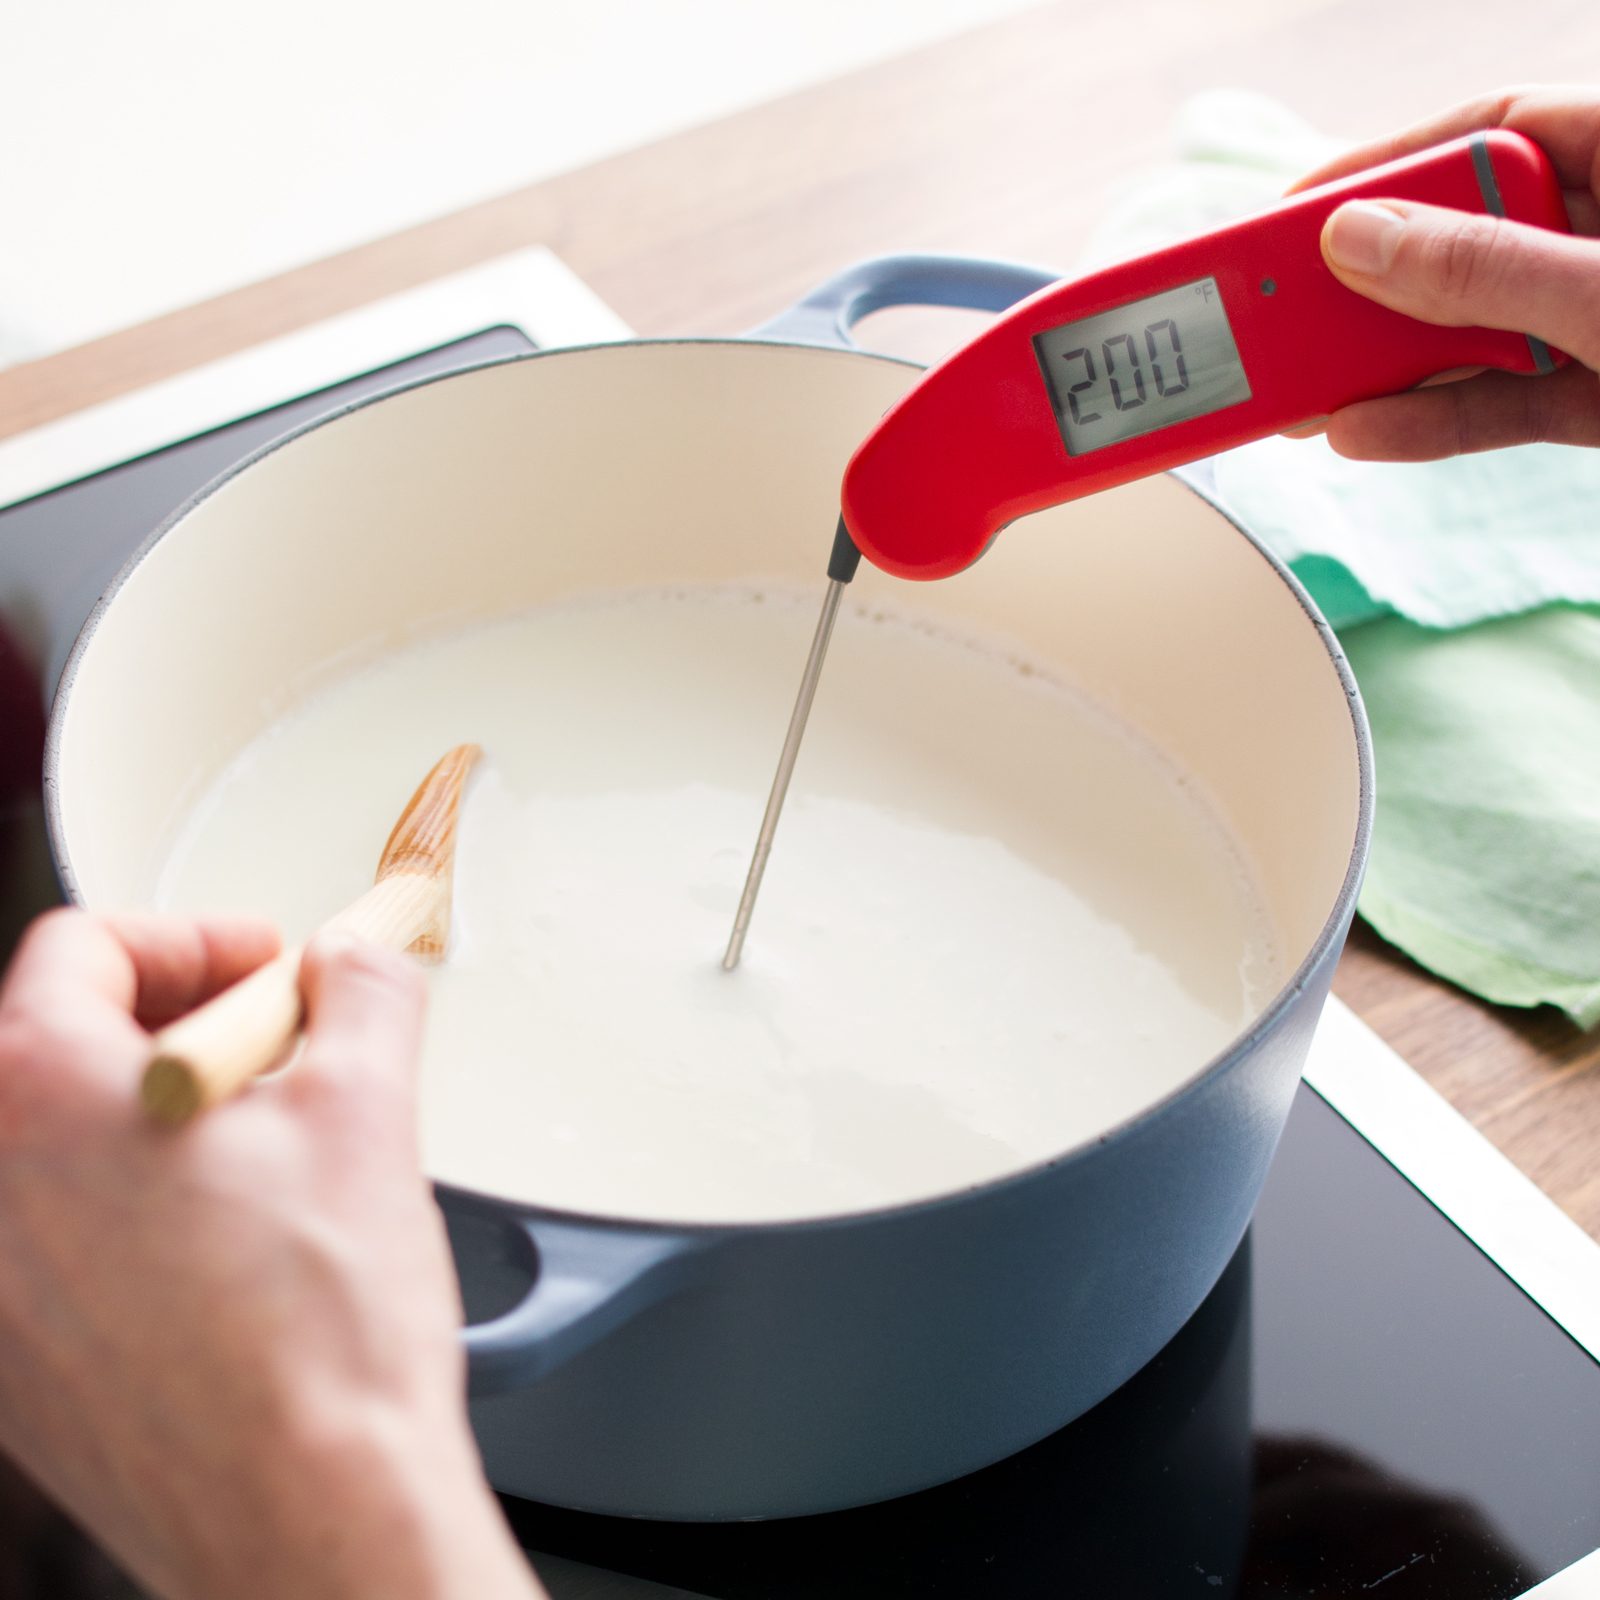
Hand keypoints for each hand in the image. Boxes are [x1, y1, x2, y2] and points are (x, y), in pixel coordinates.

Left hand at [0, 910, 543, 1599]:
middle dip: (183, 1019)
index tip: (267, 965)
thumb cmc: (319, 1332)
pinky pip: (63, 1240)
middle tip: (280, 1043)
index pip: (82, 948)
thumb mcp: (369, 1107)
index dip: (194, 937)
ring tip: (271, 1144)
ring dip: (162, 1113)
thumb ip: (363, 993)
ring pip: (65, 1145)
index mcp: (40, 1098)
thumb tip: (358, 960)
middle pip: (61, 1041)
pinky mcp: (20, 1369)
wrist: (311, 1516)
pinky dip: (138, 1206)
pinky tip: (240, 1241)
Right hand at [1292, 85, 1599, 459]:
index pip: (1497, 129)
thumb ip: (1487, 269)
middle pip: (1466, 239)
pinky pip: (1503, 403)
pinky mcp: (1599, 396)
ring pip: (1472, 331)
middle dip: (1372, 285)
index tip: (1300, 211)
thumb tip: (1358, 241)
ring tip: (1303, 392)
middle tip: (1285, 313)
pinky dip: (1433, 421)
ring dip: (1384, 367)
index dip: (1392, 168)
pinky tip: (1362, 430)